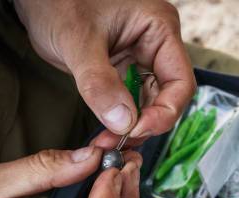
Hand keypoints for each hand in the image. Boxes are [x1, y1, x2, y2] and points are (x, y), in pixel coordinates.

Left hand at [14, 0, 195, 145]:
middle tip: (117, 143)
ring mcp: (138, 58)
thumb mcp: (78, 41)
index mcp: (158, 28)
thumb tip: (123, 123)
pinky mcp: (120, 70)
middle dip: (145, 124)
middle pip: (167, 97)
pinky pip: (128, 101)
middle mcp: (154, 45)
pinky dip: (118, 120)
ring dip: (130, 126)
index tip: (136, 130)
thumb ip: (100, 83)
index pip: (180, 82)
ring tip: (107, 141)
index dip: (164, 112)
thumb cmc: (58, 1)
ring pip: (148, 103)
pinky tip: (105, 132)